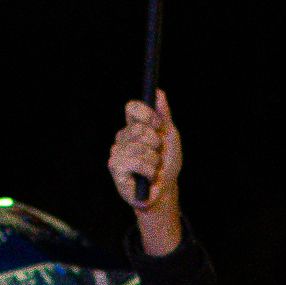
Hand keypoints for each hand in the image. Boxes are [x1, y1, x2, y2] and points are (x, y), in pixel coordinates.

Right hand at [107, 92, 183, 255]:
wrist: (164, 191)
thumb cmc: (166, 164)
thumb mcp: (170, 138)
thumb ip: (164, 116)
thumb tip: (159, 93)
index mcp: (134, 127)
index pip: (132, 108)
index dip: (147, 114)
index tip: (159, 125)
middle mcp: (122, 138)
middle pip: (138, 129)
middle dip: (155, 143)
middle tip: (158, 154)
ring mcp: (116, 152)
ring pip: (139, 148)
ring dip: (154, 161)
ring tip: (153, 168)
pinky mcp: (115, 169)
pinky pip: (136, 163)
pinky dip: (149, 172)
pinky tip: (148, 178)